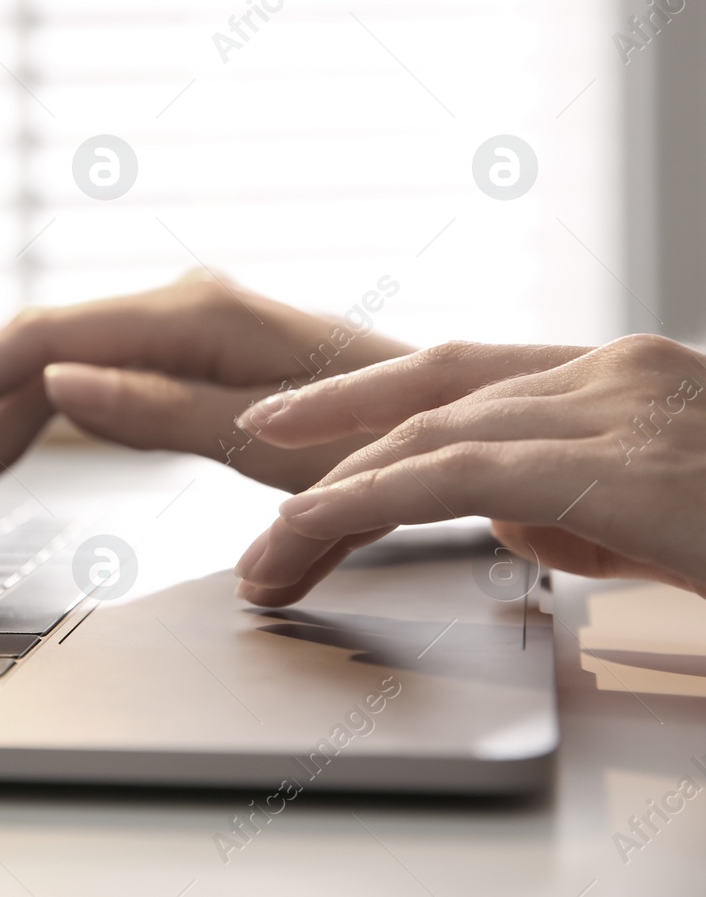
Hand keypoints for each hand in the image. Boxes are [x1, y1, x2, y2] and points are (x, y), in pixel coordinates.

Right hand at [0, 274, 413, 539]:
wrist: (451, 425)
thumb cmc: (379, 435)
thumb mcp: (265, 439)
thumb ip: (154, 409)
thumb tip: (55, 386)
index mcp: (184, 316)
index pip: (40, 342)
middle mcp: (170, 312)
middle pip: (36, 368)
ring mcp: (177, 336)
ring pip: (56, 384)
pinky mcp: (187, 365)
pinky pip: (90, 393)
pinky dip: (39, 430)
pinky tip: (1, 451)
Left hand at [233, 336, 705, 605]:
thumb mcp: (668, 518)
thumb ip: (578, 507)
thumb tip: (505, 521)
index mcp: (619, 375)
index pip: (457, 374)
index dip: (358, 395)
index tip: (280, 419)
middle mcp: (611, 372)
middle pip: (427, 409)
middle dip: (326, 467)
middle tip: (261, 536)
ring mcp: (616, 406)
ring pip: (429, 436)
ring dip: (331, 500)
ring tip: (267, 555)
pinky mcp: (618, 467)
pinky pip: (462, 477)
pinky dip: (373, 498)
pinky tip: (312, 522)